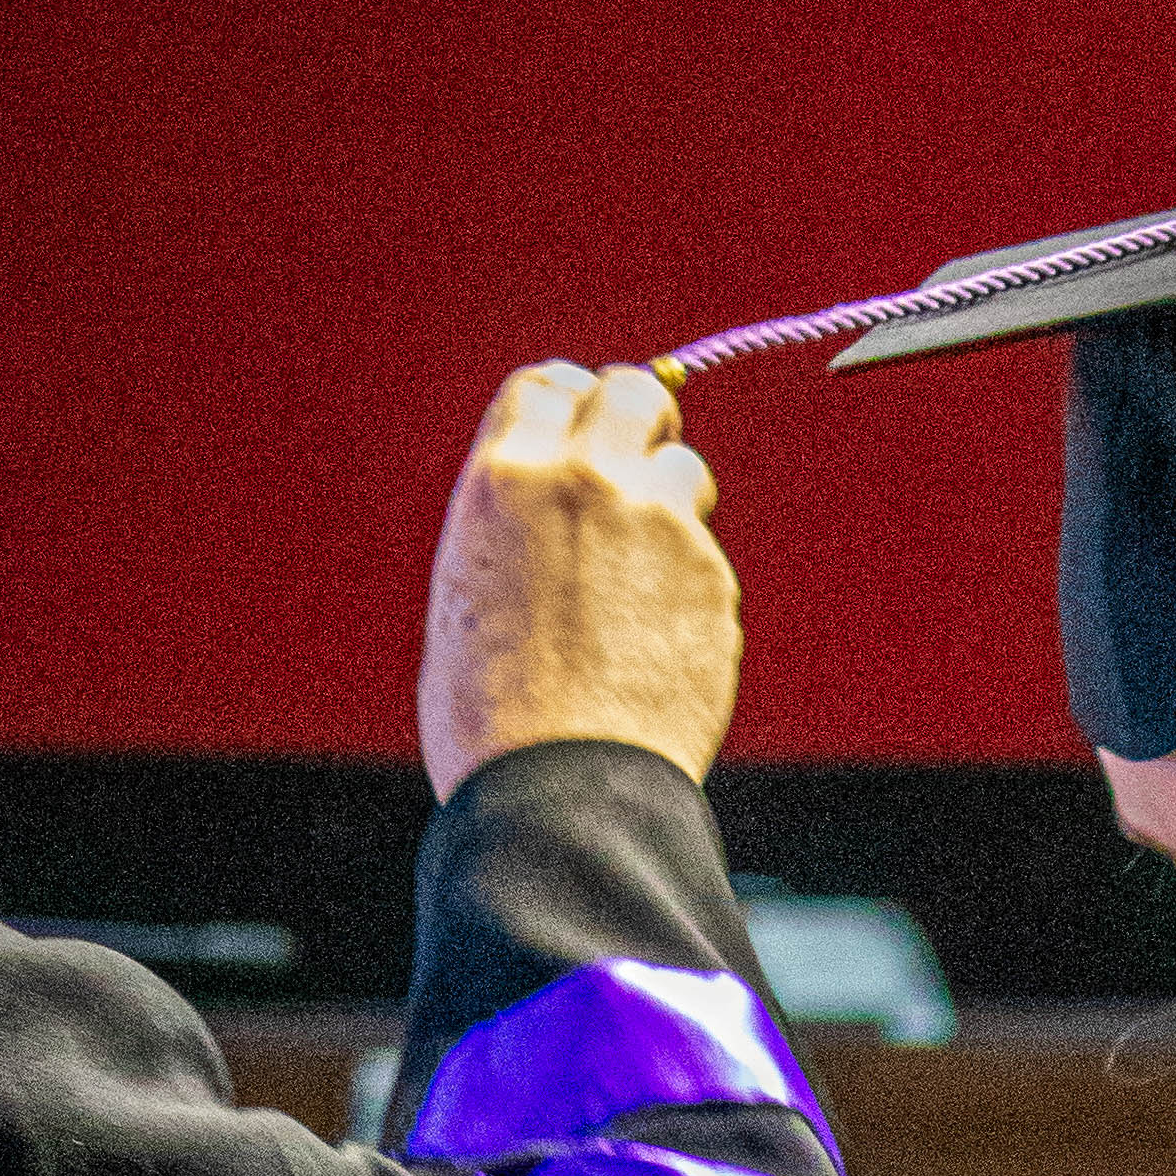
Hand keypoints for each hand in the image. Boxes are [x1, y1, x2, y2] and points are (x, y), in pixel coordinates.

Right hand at [416, 360, 739, 798]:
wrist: (562, 791)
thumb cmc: (492, 721)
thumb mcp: (464, 598)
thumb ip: (511, 531)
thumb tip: (541, 518)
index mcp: (504, 479)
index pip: (548, 385)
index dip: (570, 400)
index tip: (584, 424)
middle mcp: (585, 480)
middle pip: (631, 393)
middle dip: (638, 419)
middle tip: (638, 463)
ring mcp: (658, 524)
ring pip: (684, 470)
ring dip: (672, 503)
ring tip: (642, 577)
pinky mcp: (711, 577)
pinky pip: (705, 555)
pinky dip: (688, 585)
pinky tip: (656, 644)